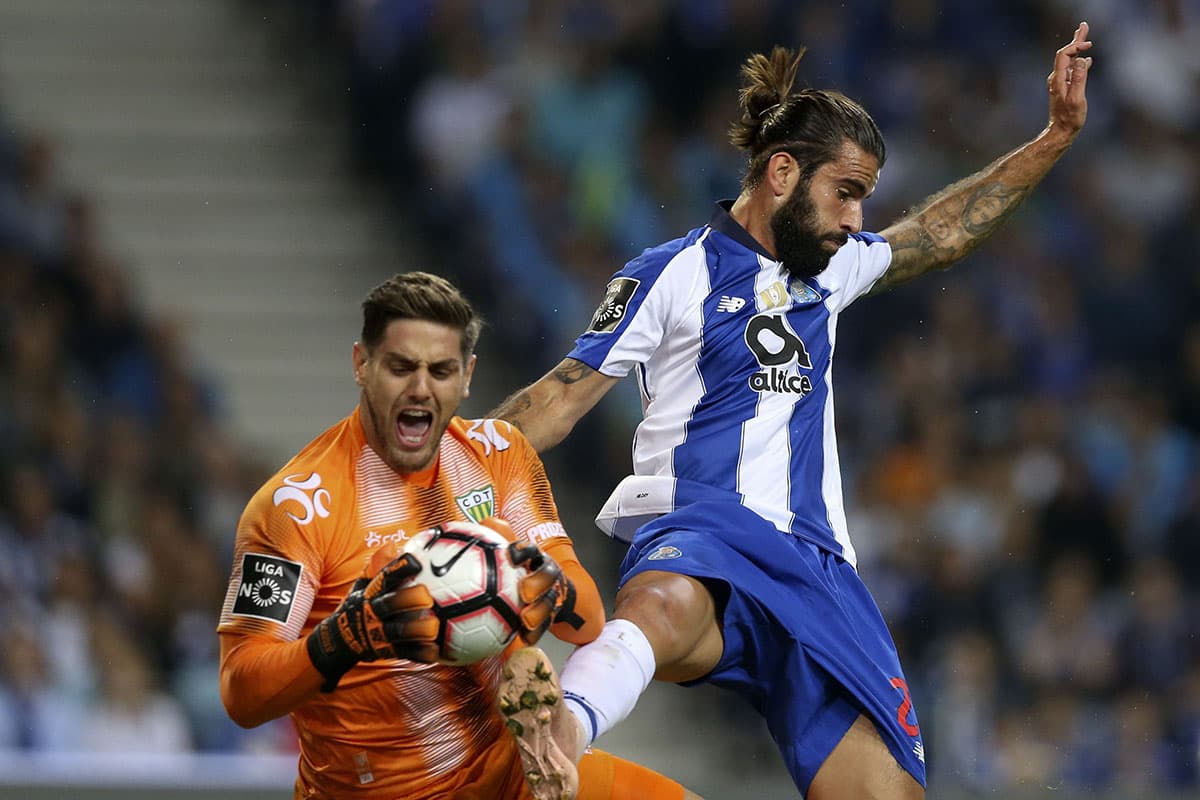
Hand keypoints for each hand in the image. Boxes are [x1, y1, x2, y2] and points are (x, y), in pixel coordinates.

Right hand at [306, 550, 438, 690]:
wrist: (338, 640)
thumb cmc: (359, 605)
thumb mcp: (362, 584)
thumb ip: (378, 566)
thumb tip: (394, 545)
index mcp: (371, 593)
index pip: (384, 577)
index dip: (400, 569)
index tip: (416, 562)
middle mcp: (374, 612)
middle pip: (390, 604)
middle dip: (408, 599)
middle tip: (427, 596)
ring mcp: (381, 633)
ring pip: (400, 631)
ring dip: (418, 629)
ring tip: (434, 625)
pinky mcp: (388, 651)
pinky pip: (406, 653)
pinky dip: (421, 653)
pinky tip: (435, 650)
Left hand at [479, 517, 581, 644]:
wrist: (554, 591)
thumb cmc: (523, 570)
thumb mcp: (513, 553)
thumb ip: (499, 537)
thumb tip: (485, 522)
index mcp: (535, 558)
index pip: (532, 549)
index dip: (524, 550)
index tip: (512, 554)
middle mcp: (547, 575)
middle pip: (547, 576)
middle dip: (538, 583)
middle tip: (524, 592)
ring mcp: (551, 596)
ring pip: (549, 603)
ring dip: (539, 612)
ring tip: (526, 620)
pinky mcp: (551, 617)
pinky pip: (545, 626)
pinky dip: (535, 633)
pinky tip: (524, 639)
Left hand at [1046, 21, 1092, 138]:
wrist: (1061, 132)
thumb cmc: (1070, 119)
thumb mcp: (1077, 99)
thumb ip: (1079, 79)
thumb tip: (1081, 60)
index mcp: (1058, 80)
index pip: (1064, 55)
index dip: (1075, 46)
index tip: (1089, 45)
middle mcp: (1057, 79)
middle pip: (1065, 54)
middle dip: (1076, 40)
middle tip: (1084, 26)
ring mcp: (1060, 83)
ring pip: (1068, 61)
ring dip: (1077, 49)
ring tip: (1086, 39)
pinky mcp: (1064, 88)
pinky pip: (1071, 70)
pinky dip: (1079, 62)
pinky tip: (1086, 61)